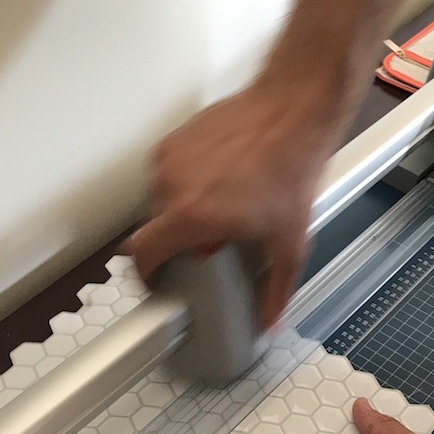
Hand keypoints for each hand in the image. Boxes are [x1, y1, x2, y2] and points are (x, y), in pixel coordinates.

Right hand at [124, 81, 335, 329]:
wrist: (292, 111)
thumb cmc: (289, 170)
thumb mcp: (288, 243)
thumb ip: (276, 291)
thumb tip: (269, 322)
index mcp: (190, 217)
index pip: (142, 255)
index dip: (144, 275)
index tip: (153, 281)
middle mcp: (171, 186)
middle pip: (154, 229)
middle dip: (175, 241)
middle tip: (206, 243)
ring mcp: (170, 158)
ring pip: (160, 200)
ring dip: (180, 211)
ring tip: (217, 208)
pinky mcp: (176, 138)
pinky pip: (169, 172)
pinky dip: (185, 183)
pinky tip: (217, 182)